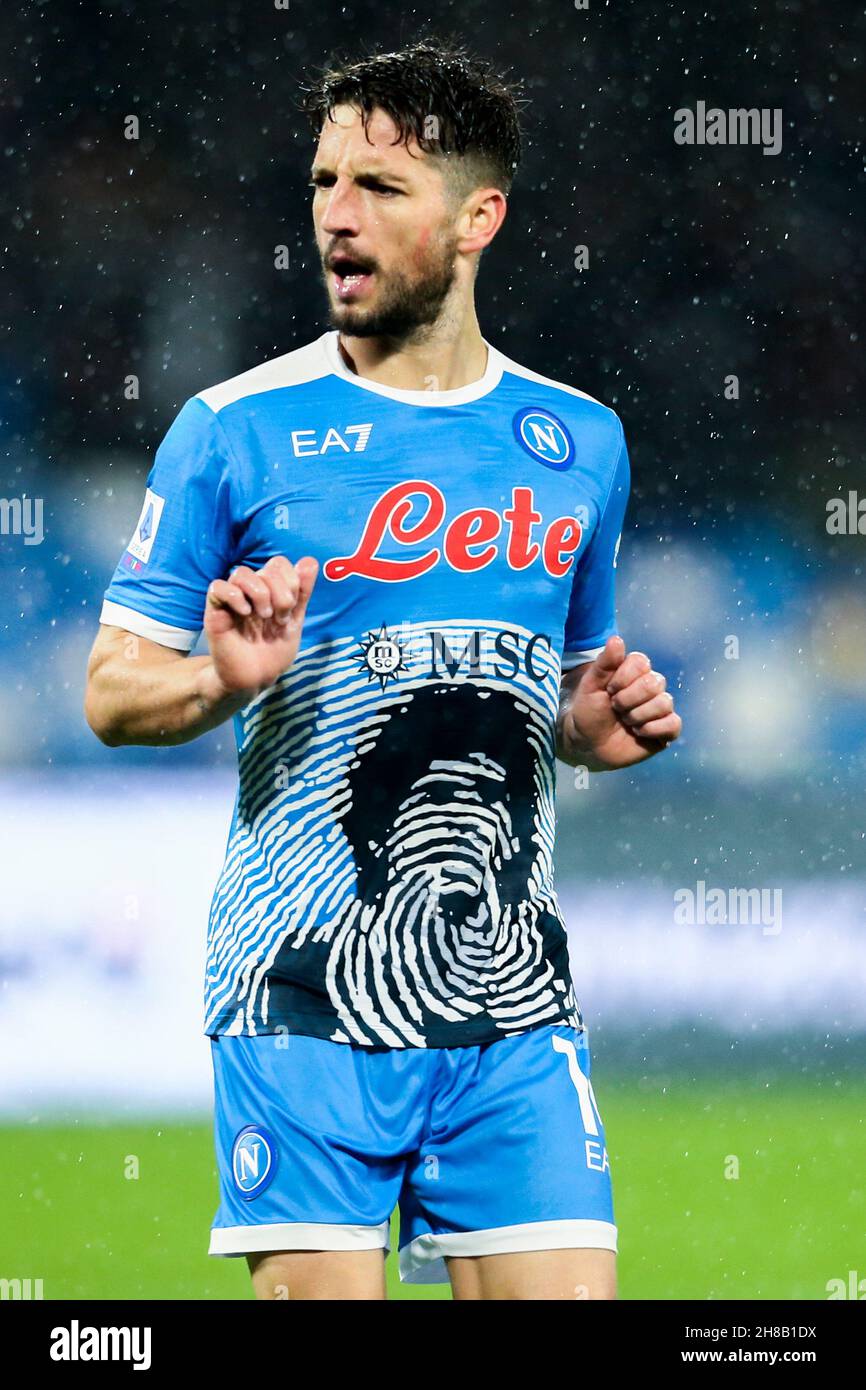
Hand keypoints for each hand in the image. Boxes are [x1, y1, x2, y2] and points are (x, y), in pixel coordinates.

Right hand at [203, 555, 317, 697]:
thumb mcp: (295, 622)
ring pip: (241, 573)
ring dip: (260, 593)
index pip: (279, 564)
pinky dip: (234, 596)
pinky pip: (218, 587)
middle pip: (266, 569)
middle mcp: (251, 591)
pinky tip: (244, 613)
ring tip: (263, 616)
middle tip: (279, 619)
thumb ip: (302, 593)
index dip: (292, 582)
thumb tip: (310, 561)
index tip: (291, 612)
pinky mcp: (215, 611)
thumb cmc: (273, 652)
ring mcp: (232, 599)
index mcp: (270, 590)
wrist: (254, 678)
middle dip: (281, 593)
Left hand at [559, 635, 680, 769]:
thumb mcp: (591, 685)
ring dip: (637, 716)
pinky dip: (652, 729)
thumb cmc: (589, 711)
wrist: (588, 743)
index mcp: (635, 672)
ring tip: (625, 721)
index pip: (641, 662)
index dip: (623, 678)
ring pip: (664, 703)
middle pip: (654, 683)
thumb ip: (605, 663)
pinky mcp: (666, 730)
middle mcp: (651, 687)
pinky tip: (638, 732)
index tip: (608, 690)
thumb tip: (617, 639)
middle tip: (616, 708)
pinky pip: (673, 723)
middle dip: (628, 700)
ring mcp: (660, 708)